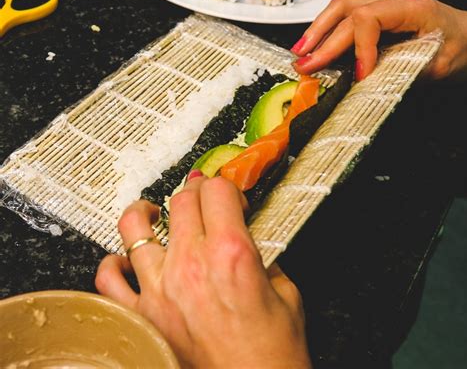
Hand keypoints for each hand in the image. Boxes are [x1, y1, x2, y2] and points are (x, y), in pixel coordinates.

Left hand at [95, 174, 310, 368]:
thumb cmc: (272, 353)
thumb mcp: (285, 291)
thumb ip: (263, 254)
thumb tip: (247, 232)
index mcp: (231, 253)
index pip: (217, 190)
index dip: (227, 187)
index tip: (232, 199)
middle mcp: (191, 264)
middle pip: (181, 199)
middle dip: (197, 192)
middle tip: (205, 202)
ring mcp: (161, 289)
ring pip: (134, 227)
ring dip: (145, 213)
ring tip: (153, 213)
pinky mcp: (143, 315)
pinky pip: (108, 280)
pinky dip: (113, 264)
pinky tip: (125, 259)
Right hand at [291, 0, 466, 80]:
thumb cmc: (464, 48)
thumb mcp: (438, 67)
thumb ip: (403, 72)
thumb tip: (368, 83)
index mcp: (411, 7)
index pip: (369, 19)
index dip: (359, 48)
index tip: (359, 75)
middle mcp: (394, 2)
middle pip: (346, 12)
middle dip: (323, 41)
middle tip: (305, 64)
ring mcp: (385, 7)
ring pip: (341, 9)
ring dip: (318, 30)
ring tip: (301, 52)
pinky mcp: (380, 17)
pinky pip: (347, 17)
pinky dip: (328, 31)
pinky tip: (316, 46)